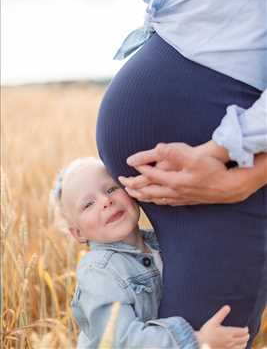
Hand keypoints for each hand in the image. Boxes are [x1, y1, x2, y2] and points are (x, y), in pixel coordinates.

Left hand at [118, 141, 266, 205]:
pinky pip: (166, 203)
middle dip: (134, 186)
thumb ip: (173, 153)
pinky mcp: (186, 200)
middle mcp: (174, 191)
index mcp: (173, 181)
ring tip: (133, 193)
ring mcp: (180, 198)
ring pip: (155, 198)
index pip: (150, 175)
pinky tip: (156, 201)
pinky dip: (156, 201)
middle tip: (122, 182)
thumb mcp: (193, 158)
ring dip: (142, 196)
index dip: (139, 169)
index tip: (129, 164)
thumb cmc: (212, 170)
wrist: (228, 187)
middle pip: (148, 190)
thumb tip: (157, 148)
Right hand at [196, 305, 248, 348]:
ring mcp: (229, 347)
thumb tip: (228, 307)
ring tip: (244, 339)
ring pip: (242, 346)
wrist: (201, 343)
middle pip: (244, 339)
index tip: (246, 327)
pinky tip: (238, 346)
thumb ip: (221, 313)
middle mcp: (231, 341)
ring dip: (244, 342)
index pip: (242, 332)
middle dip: (246, 335)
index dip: (246, 329)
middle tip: (246, 332)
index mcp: (229, 332)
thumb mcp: (213, 320)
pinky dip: (240, 348)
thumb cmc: (207, 331)